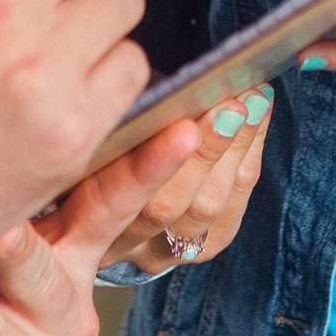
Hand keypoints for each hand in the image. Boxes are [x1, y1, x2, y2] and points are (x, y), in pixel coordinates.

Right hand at [101, 88, 271, 277]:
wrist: (106, 198)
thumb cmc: (104, 142)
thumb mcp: (97, 127)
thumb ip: (116, 117)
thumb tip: (155, 84)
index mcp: (75, 214)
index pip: (110, 196)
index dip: (151, 165)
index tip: (184, 123)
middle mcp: (118, 242)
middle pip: (166, 206)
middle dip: (205, 151)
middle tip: (231, 104)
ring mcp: (162, 250)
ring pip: (205, 208)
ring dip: (236, 148)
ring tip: (253, 101)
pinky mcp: (201, 247)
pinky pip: (231, 210)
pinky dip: (249, 157)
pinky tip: (259, 116)